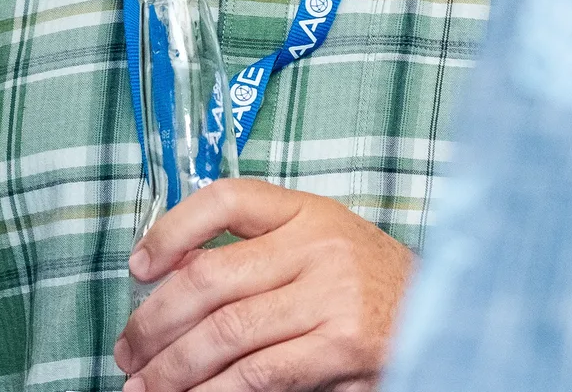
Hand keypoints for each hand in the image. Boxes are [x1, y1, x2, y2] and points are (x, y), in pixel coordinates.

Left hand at [113, 180, 411, 391]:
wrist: (443, 321)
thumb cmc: (368, 286)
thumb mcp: (318, 246)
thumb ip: (258, 251)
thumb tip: (170, 275)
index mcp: (308, 211)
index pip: (227, 199)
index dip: (171, 228)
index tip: (138, 266)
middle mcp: (318, 247)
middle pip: (211, 277)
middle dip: (155, 320)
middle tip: (128, 350)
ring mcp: (332, 297)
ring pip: (227, 332)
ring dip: (174, 366)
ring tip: (144, 386)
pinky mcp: (340, 348)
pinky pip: (259, 374)